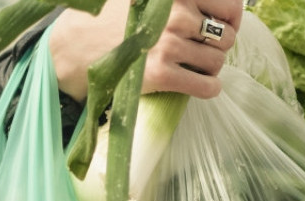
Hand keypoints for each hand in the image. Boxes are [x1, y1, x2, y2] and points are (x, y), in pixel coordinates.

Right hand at [50, 0, 243, 101]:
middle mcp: (174, 13)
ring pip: (218, 62)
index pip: (228, 3)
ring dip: (211, 67)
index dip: (232, 17)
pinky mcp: (162, 75)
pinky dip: (209, 88)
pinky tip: (199, 84)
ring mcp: (169, 44)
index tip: (224, 24)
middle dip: (220, 44)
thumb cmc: (109, 17)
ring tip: (194, 65)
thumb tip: (226, 6)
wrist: (72, 48)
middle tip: (204, 48)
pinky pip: (207, 87)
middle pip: (226, 35)